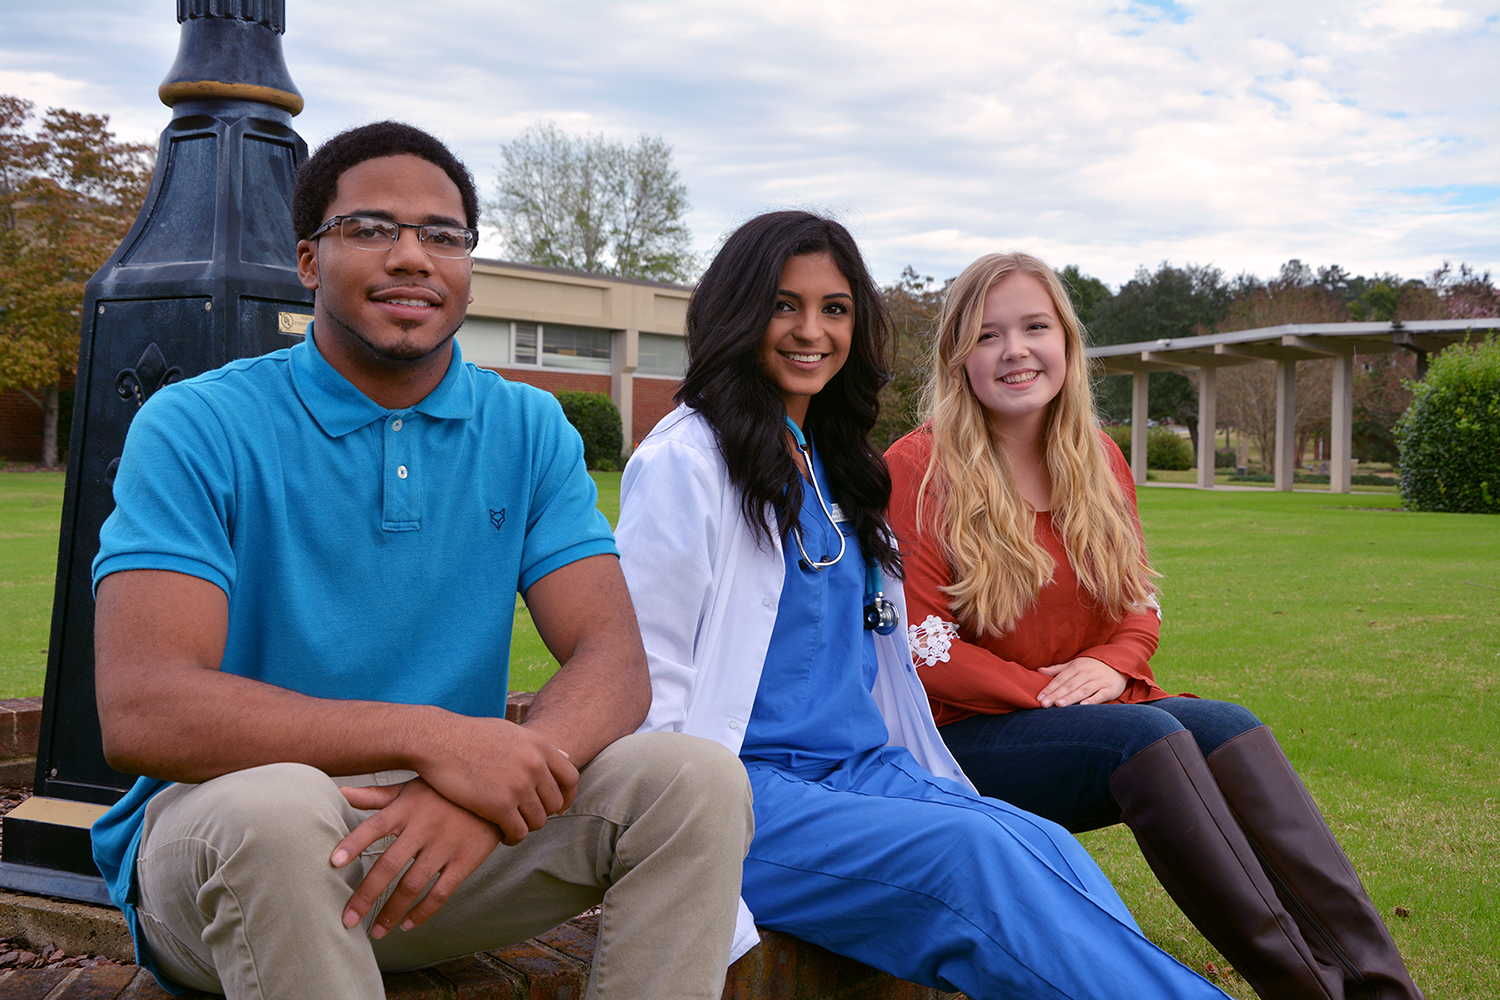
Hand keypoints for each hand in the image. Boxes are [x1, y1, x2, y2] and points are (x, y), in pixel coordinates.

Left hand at [331, 778, 499, 938]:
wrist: (497, 794)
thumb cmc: (444, 792)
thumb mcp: (412, 788)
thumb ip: (377, 796)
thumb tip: (340, 793)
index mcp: (407, 808)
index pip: (374, 826)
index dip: (354, 842)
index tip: (333, 862)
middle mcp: (424, 827)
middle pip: (389, 865)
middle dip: (366, 895)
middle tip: (347, 919)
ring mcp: (445, 845)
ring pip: (413, 885)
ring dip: (391, 912)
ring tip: (376, 931)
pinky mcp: (465, 861)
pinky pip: (441, 892)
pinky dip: (423, 912)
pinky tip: (406, 924)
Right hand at [414, 715, 578, 844]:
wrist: (438, 740)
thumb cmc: (470, 736)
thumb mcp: (510, 732)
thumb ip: (537, 747)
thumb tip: (566, 755)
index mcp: (540, 746)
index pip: (571, 777)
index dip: (568, 796)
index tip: (558, 807)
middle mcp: (535, 765)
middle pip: (555, 803)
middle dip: (542, 813)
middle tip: (526, 818)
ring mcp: (518, 785)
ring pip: (538, 821)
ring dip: (526, 827)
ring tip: (513, 827)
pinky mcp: (499, 805)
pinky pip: (518, 832)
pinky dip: (512, 838)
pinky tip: (501, 836)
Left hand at [1036, 656, 1127, 707]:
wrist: (1119, 663)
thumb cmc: (1092, 666)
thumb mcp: (1075, 664)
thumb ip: (1058, 669)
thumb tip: (1039, 670)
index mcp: (1077, 667)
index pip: (1060, 679)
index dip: (1049, 688)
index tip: (1039, 698)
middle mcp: (1087, 673)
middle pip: (1069, 685)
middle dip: (1056, 695)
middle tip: (1044, 704)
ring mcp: (1099, 681)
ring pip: (1083, 690)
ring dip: (1071, 697)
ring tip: (1059, 705)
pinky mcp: (1110, 689)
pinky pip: (1100, 695)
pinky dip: (1092, 700)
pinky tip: (1083, 705)